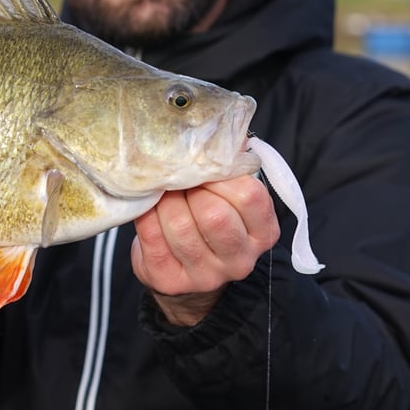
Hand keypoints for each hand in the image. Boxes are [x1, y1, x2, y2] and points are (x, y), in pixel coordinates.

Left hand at [131, 176, 279, 326]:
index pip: (250, 196)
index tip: (204, 168)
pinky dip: (146, 215)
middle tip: (179, 181)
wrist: (185, 272)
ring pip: (180, 226)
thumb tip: (225, 129)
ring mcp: (206, 275)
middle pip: (214, 215)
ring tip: (163, 193)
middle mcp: (240, 259)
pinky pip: (152, 237)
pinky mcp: (170, 280)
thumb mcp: (229, 198)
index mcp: (263, 233)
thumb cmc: (208, 221)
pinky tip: (149, 208)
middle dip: (189, 189)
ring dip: (165, 201)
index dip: (221, 175)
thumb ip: (230, 169)